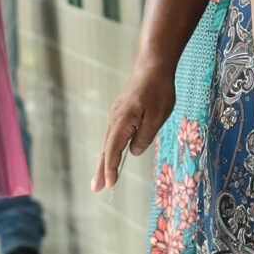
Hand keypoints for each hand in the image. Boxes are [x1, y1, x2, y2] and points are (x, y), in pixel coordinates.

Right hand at [92, 64, 174, 191]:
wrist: (153, 64)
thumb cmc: (158, 89)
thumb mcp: (157, 116)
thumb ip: (144, 137)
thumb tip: (133, 152)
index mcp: (123, 122)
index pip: (113, 151)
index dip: (111, 169)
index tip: (110, 186)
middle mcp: (115, 119)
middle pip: (105, 149)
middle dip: (101, 170)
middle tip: (95, 189)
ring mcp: (116, 115)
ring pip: (108, 142)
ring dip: (104, 161)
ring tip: (100, 179)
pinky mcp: (121, 111)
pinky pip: (113, 134)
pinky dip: (110, 148)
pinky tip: (111, 155)